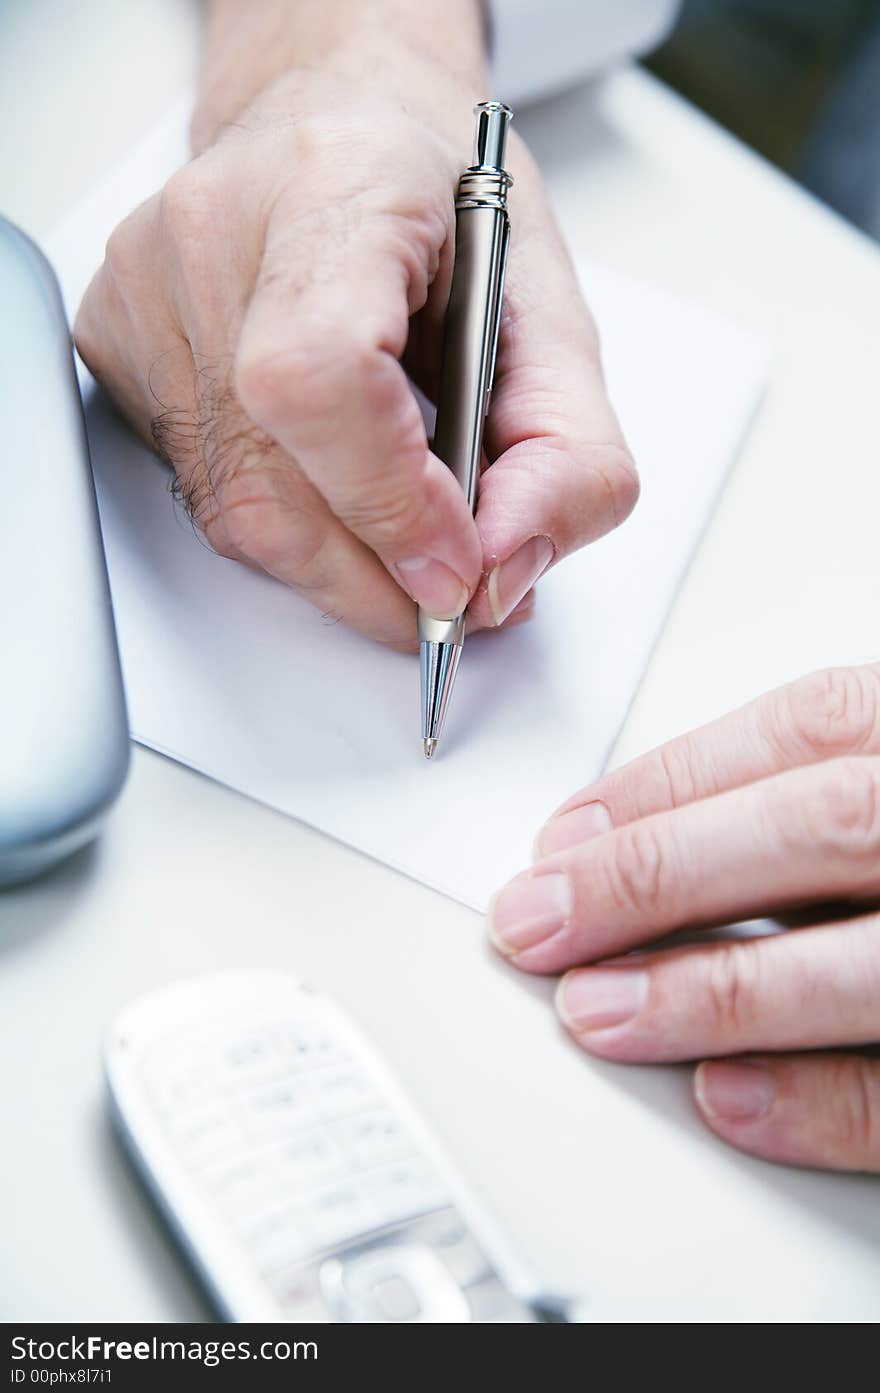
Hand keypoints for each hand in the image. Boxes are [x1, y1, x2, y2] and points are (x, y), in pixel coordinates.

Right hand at [74, 0, 636, 647]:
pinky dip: (289, 526)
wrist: (337, 124)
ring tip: (405, 533)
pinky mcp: (115, 342)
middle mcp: (214, 231)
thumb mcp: (555, 320)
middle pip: (269, 484)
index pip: (322, 377)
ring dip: (339, 566)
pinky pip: (204, 496)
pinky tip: (332, 477)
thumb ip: (570, 457)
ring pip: (234, 514)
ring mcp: (147, 290)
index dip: (391, 502)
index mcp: (338, 185)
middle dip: (378, 577)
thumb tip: (503, 572)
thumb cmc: (440, 206)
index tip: (456, 558)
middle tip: (447, 582)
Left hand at [489, 663, 879, 1171]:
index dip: (670, 779)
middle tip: (535, 921)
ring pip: (867, 960)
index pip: (807, 727)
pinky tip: (724, 1097)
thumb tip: (636, 823)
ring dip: (713, 990)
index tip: (563, 833)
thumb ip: (823, 774)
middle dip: (655, 875)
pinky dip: (824, 1101)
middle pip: (818, 828)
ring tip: (594, 1012)